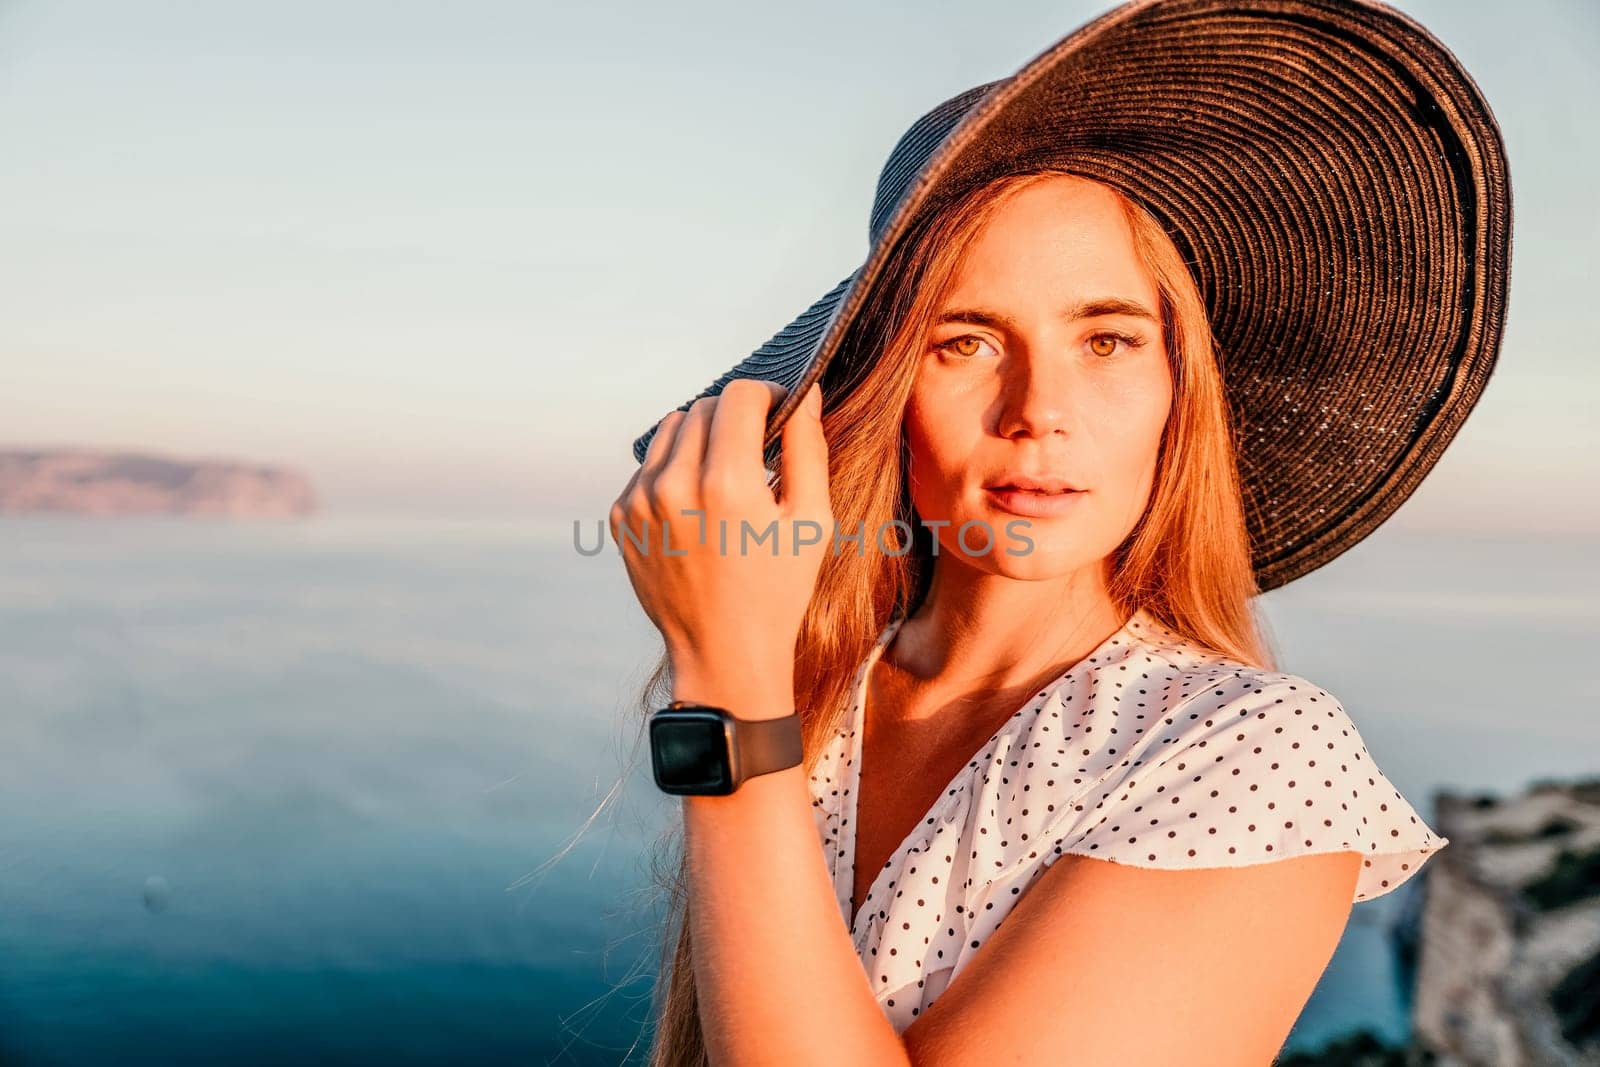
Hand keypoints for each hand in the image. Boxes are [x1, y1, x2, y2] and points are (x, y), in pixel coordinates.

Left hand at [610, 379, 831, 708]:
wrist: (724, 652)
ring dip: (701, 439)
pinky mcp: (621, 516)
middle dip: (735, 418)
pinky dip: (675, 470)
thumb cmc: (778, 590)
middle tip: (758, 452)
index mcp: (727, 483)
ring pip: (671, 429)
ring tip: (727, 479)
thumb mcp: (812, 521)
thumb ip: (807, 448)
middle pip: (704, 407)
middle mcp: (675, 485)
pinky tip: (699, 507)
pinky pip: (649, 465)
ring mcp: (640, 501)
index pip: (739, 395)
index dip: (768, 396)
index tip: (780, 414)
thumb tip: (803, 394)